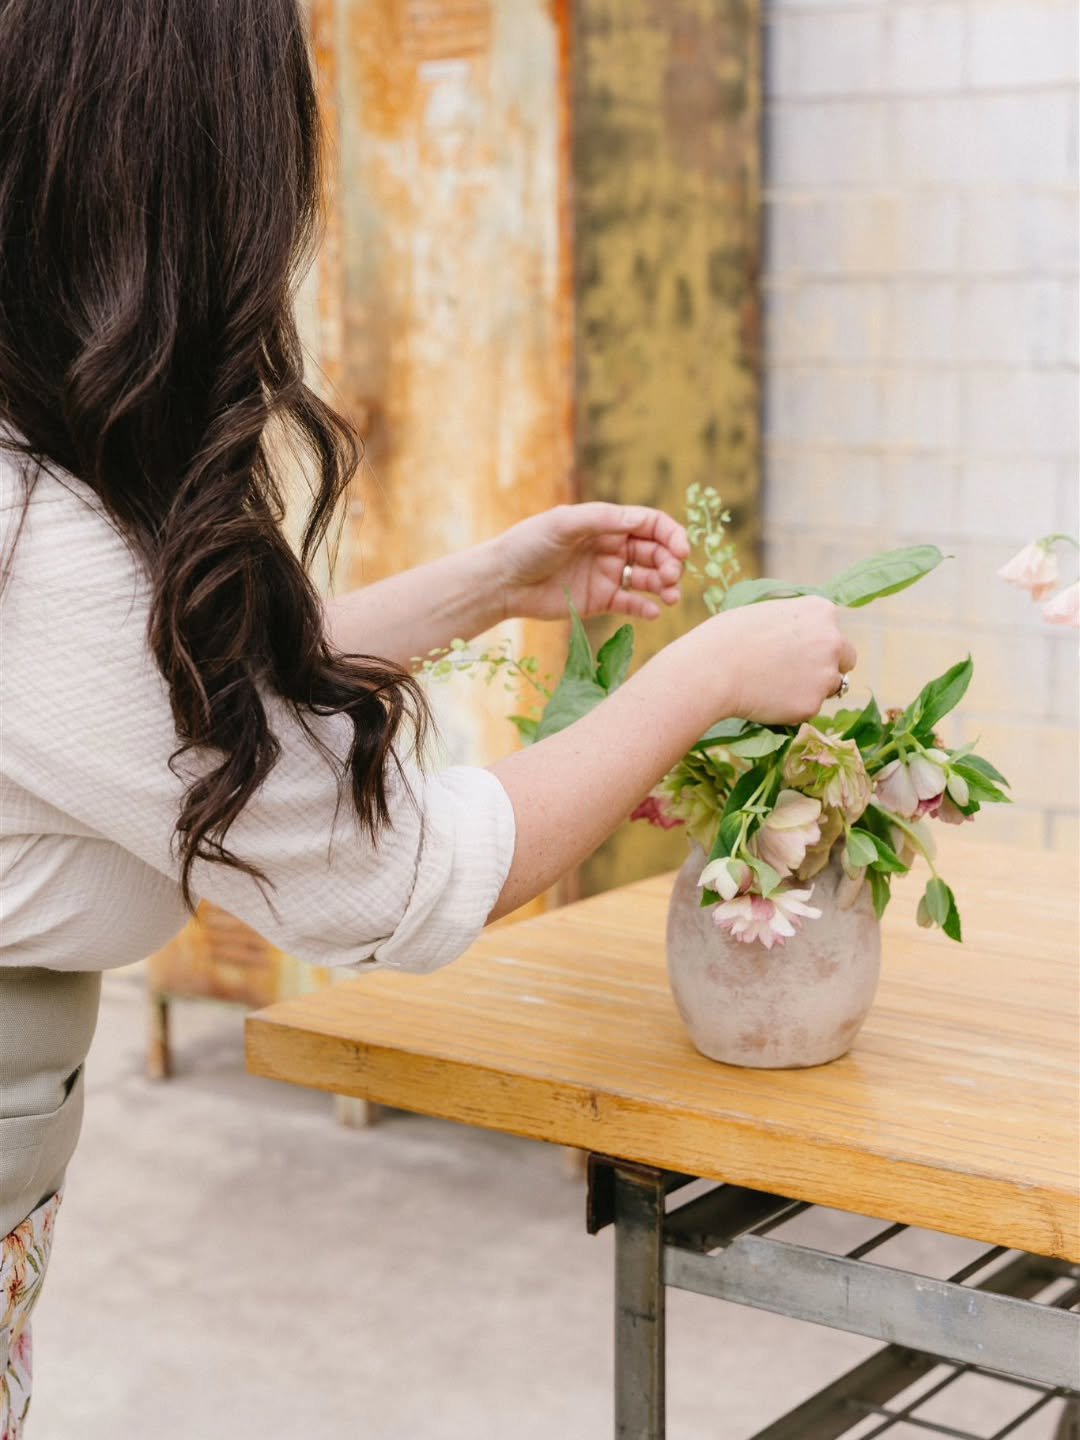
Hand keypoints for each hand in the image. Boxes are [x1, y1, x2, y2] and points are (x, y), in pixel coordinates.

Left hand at [493, 503, 689, 621]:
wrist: (503, 581)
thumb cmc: (528, 545)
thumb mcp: (564, 524)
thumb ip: (604, 519)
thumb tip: (642, 520)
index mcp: (606, 523)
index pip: (651, 524)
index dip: (671, 535)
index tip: (682, 550)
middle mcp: (612, 547)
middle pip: (656, 552)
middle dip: (671, 562)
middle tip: (672, 576)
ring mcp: (608, 574)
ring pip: (648, 579)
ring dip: (665, 586)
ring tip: (670, 596)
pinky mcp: (600, 601)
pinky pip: (631, 604)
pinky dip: (645, 608)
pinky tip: (652, 612)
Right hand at [698, 597, 856, 725]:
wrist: (711, 670)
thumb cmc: (727, 637)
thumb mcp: (766, 614)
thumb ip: (792, 624)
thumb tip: (798, 639)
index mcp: (820, 611)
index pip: (833, 630)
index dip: (815, 643)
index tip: (797, 651)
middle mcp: (832, 640)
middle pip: (846, 659)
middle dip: (827, 667)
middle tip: (795, 675)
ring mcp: (826, 674)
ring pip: (829, 687)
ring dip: (810, 689)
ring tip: (772, 687)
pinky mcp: (813, 705)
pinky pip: (807, 709)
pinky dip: (792, 709)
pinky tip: (765, 700)